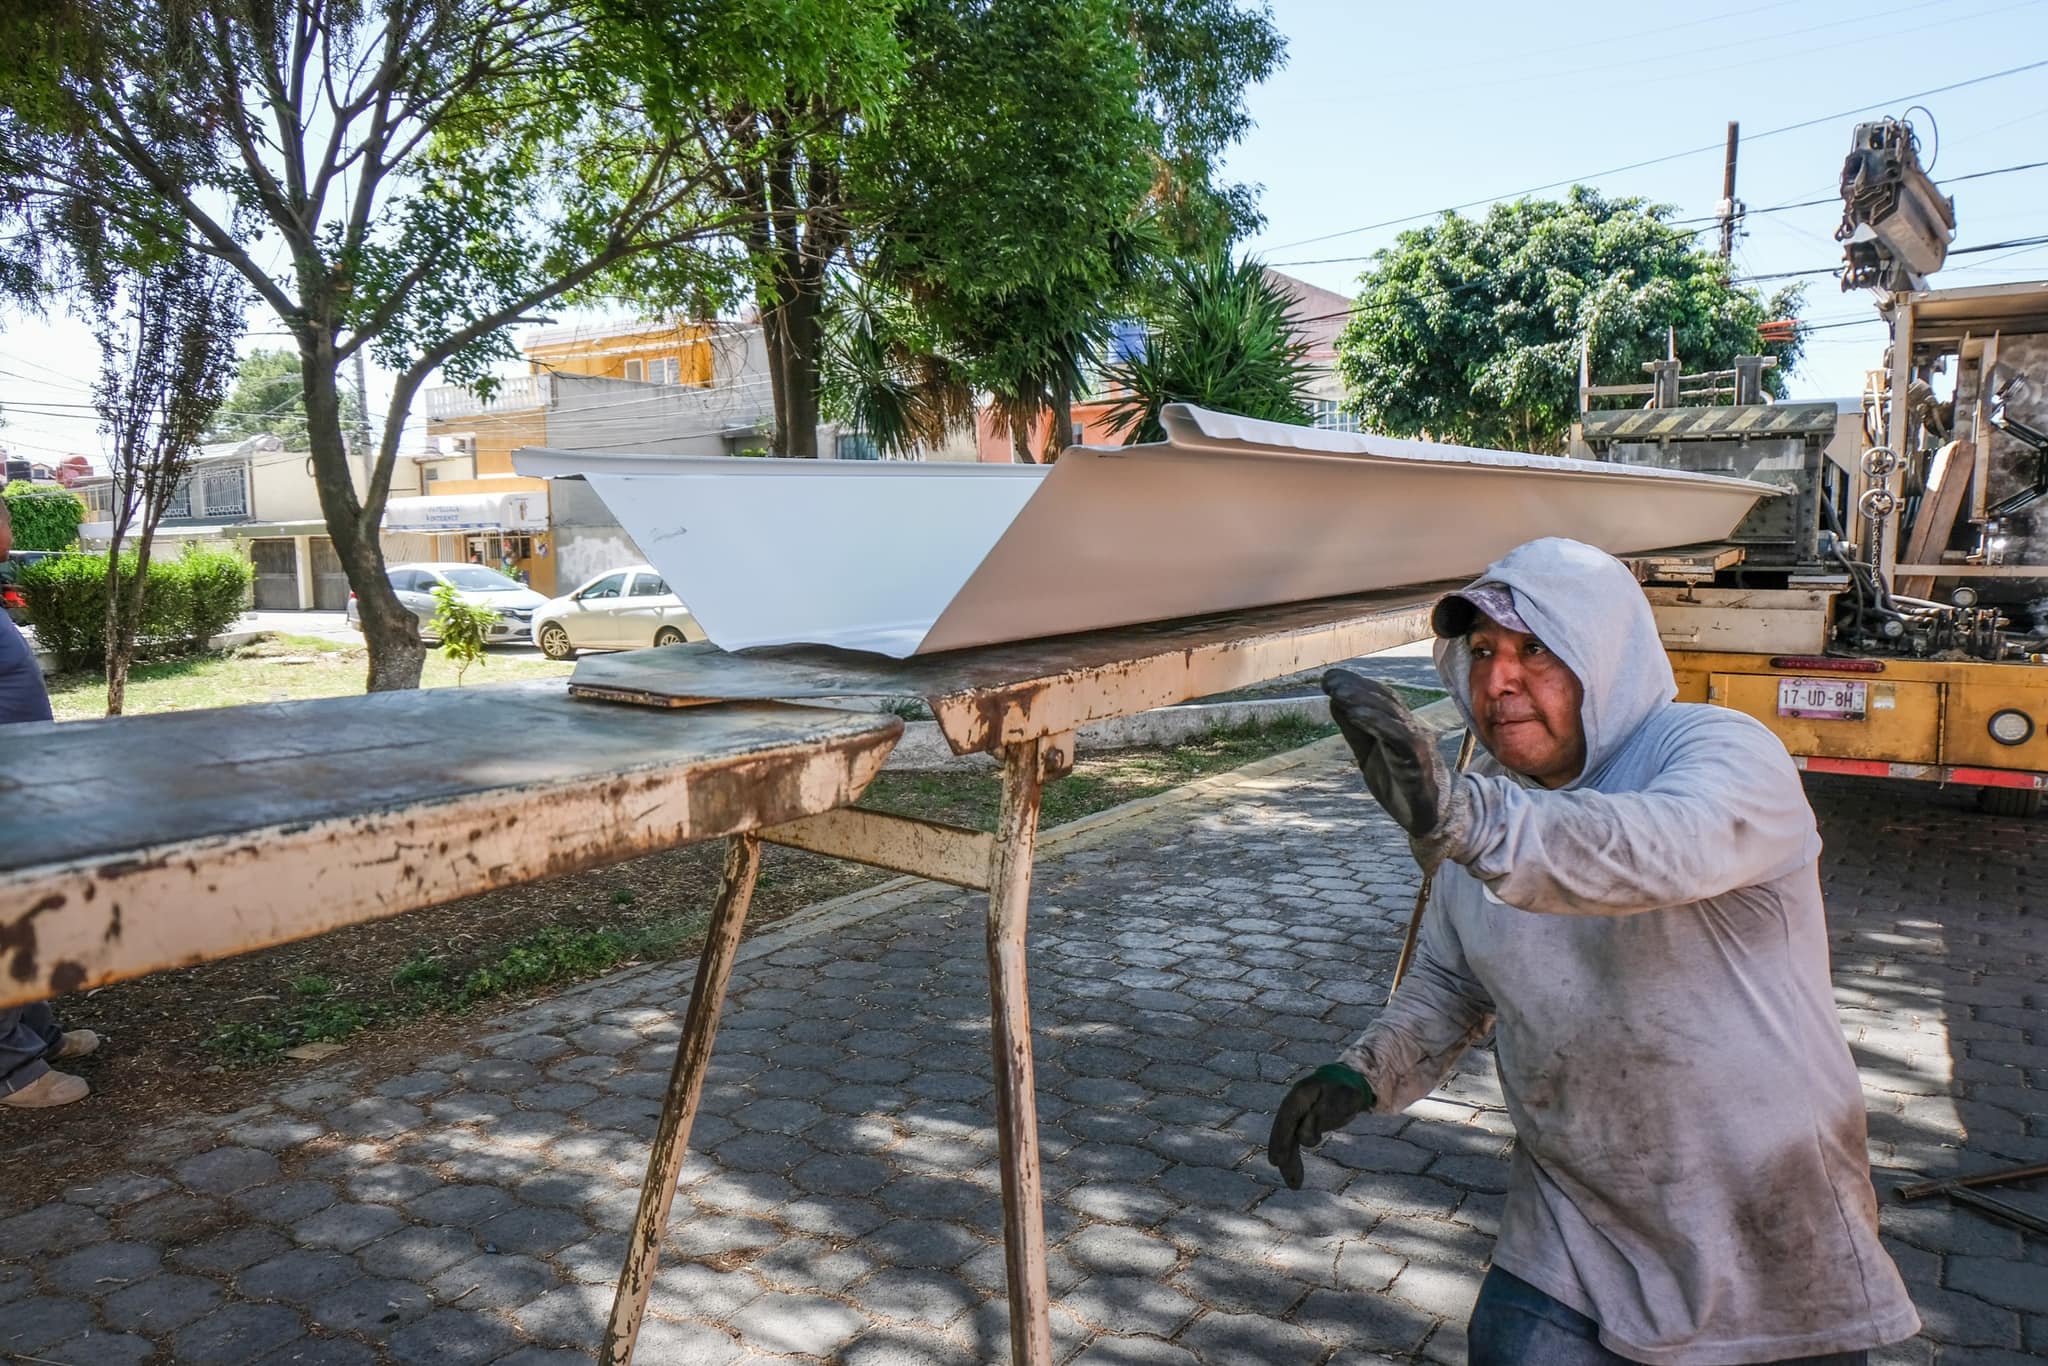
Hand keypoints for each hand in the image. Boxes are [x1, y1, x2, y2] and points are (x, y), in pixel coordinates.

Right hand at [1267, 1063, 1374, 1189]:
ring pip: (1288, 1141)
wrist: (1346, 1086)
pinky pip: (1294, 1146)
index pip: (1288, 1116)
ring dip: (1288, 1162)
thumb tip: (1304, 1133)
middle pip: (1283, 1130)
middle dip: (1281, 1149)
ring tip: (1294, 1185)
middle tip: (1278, 1166)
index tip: (1277, 1157)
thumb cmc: (1344, 1092)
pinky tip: (1295, 1181)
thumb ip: (1324, 1112)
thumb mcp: (1340, 1099)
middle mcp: (1293, 1106)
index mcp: (1300, 1095)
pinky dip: (1294, 1162)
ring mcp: (1295, 1118)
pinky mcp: (1300, 1127)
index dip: (1281, 1136)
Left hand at [1322, 669, 1468, 866]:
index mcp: (1398, 726)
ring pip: (1391, 714)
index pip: (1379, 698)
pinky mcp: (1419, 760)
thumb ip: (1355, 731)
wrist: (1430, 817)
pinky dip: (1377, 723)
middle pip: (1384, 700)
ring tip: (1338, 693)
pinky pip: (1399, 737)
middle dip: (1355, 688)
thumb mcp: (1368, 755)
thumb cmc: (1400, 783)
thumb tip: (1335, 702)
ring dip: (1363, 701)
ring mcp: (1417, 742)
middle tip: (1329, 680)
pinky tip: (1356, 716)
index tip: (1329, 678)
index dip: (1355, 685)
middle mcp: (1410, 728)